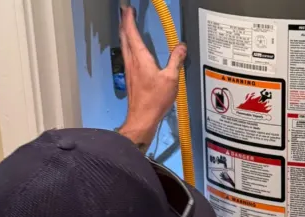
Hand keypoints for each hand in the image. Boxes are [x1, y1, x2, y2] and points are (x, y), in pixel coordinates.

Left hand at [118, 6, 186, 147]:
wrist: (141, 118)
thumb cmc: (155, 99)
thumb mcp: (171, 79)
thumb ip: (175, 60)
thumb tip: (181, 46)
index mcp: (140, 58)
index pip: (132, 33)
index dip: (129, 20)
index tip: (128, 9)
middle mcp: (131, 61)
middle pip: (124, 37)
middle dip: (124, 23)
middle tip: (125, 13)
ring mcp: (129, 69)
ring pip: (124, 46)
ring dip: (125, 33)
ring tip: (127, 25)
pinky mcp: (130, 77)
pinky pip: (127, 54)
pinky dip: (128, 44)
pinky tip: (132, 47)